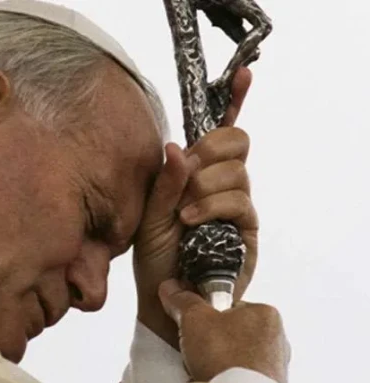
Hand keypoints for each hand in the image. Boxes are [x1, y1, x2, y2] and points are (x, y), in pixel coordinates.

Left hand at [134, 67, 257, 348]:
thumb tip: (175, 146)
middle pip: (235, 140)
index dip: (234, 101)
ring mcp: (236, 204)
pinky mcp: (247, 228)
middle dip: (209, 150)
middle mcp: (219, 182)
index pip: (219, 132)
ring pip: (236, 169)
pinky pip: (239, 200)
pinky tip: (191, 221)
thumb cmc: (154, 255)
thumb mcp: (148, 215)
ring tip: (183, 214)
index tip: (245, 74)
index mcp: (193, 173)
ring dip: (204, 186)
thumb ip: (164, 183)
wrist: (165, 295)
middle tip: (187, 173)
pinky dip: (211, 205)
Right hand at [158, 279, 289, 382]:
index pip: (232, 307)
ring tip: (203, 370)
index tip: (195, 326)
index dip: (209, 315)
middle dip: (217, 341)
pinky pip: (245, 379)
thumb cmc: (223, 353)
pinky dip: (230, 380)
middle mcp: (278, 338)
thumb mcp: (194, 318)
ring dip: (223, 363)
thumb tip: (171, 288)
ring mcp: (277, 367)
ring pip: (241, 358)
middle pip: (236, 333)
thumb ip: (183, 301)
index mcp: (266, 313)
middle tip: (197, 349)